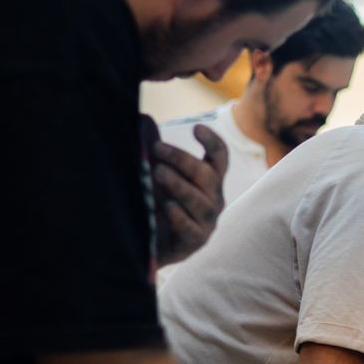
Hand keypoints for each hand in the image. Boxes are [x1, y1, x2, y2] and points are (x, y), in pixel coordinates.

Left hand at [154, 124, 228, 265]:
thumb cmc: (156, 202)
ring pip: (201, 202)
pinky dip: (180, 217)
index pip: (220, 158)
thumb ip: (154, 151)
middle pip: (208, 176)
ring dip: (180, 185)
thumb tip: (143, 120)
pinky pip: (192, 229)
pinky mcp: (195, 242)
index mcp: (208, 180)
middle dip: (182, 160)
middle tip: (156, 149)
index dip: (212, 142)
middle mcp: (213, 199)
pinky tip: (167, 206)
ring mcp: (206, 222)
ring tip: (158, 172)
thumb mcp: (155, 174)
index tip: (196, 129)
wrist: (148, 243)